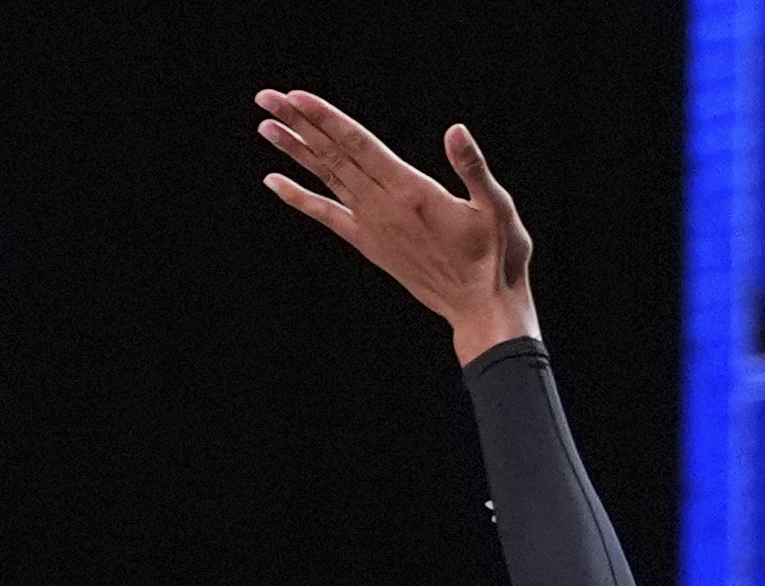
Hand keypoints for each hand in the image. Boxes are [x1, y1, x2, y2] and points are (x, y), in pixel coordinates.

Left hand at [255, 90, 537, 363]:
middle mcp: (384, 207)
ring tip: (266, 126)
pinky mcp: (371, 245)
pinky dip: (300, 199)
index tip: (296, 97)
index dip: (327, 119)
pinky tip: (274, 183)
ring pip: (327, 179)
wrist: (483, 310)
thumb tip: (456, 131)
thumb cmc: (498, 259)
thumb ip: (473, 169)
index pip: (360, 145)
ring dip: (296, 151)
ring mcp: (373, 227)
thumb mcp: (497, 209)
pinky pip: (327, 217)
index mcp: (413, 191)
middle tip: (267, 97)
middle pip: (334, 156)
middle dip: (300, 125)